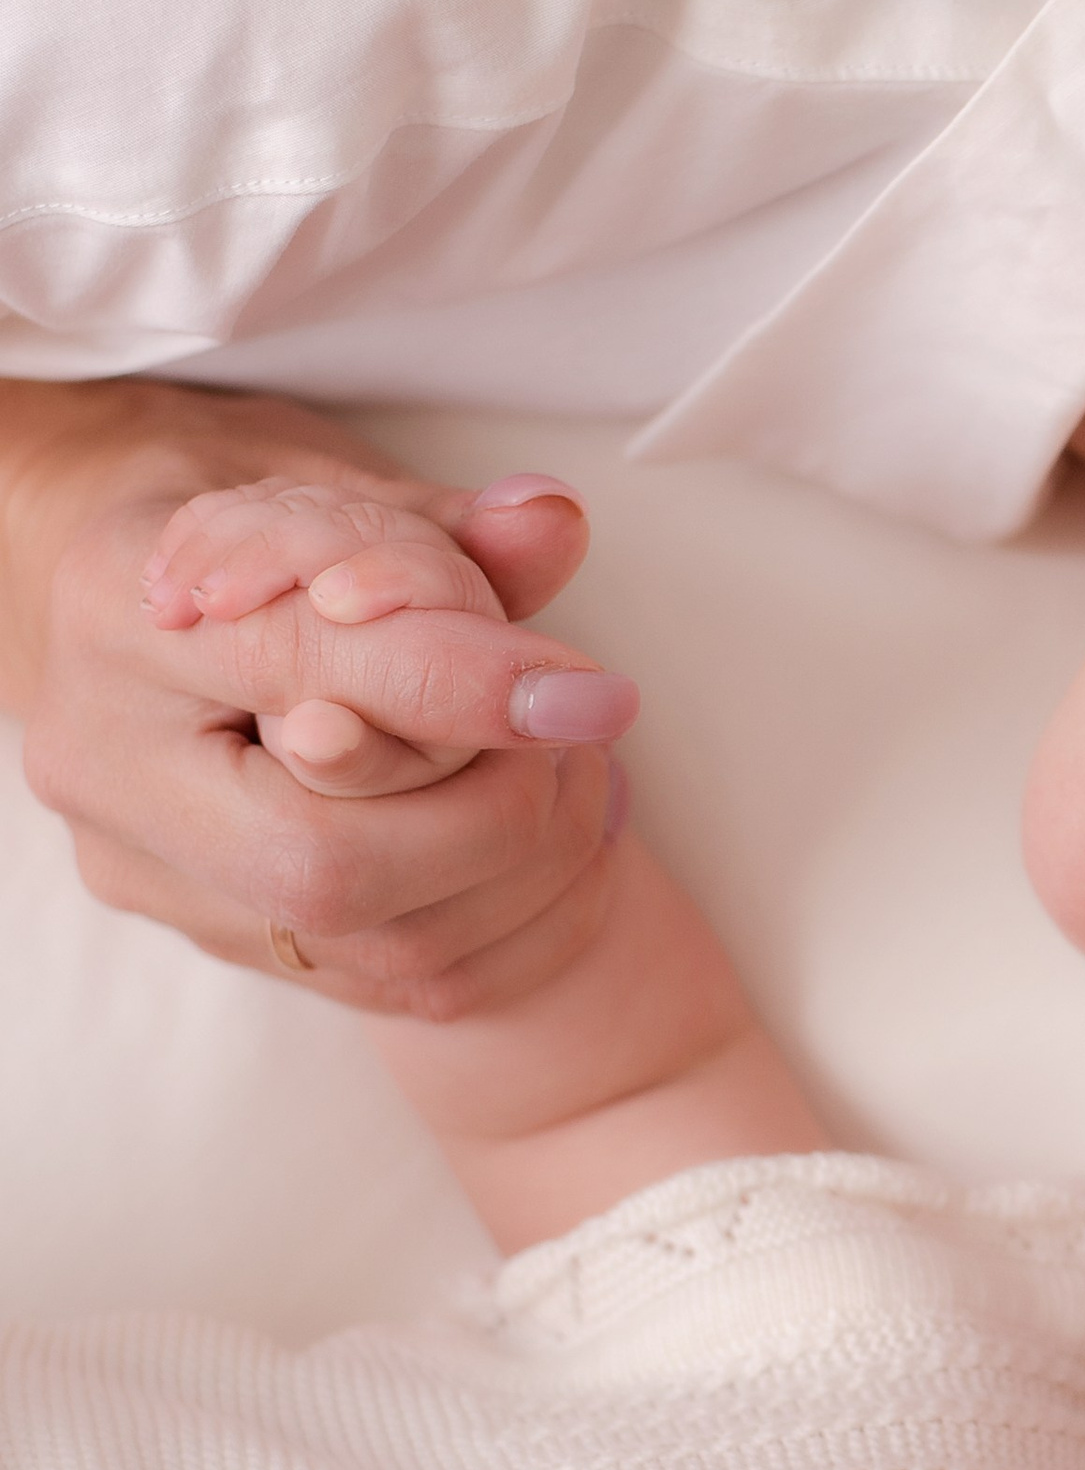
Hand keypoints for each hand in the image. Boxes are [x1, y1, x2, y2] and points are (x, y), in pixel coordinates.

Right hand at [7, 386, 639, 1018]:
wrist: (161, 604)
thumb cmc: (249, 536)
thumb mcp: (333, 485)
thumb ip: (442, 527)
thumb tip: (550, 524)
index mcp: (113, 615)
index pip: (299, 668)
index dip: (458, 689)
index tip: (589, 693)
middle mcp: (109, 773)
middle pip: (326, 862)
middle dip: (493, 810)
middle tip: (574, 734)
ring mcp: (158, 878)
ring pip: (379, 945)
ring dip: (527, 871)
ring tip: (573, 774)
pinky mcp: (228, 939)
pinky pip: (404, 983)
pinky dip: (516, 921)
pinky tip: (560, 847)